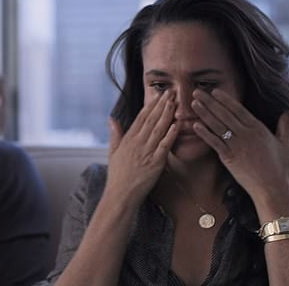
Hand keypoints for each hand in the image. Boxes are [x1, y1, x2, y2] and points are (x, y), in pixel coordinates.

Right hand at [105, 90, 177, 205]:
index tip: (159, 95)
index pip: (141, 117)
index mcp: (128, 140)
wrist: (120, 195)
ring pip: (158, 129)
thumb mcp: (113, 152)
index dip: (151, 105)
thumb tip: (111, 119)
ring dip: (167, 114)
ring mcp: (146, 152)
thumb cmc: (117, 176)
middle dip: (161, 105)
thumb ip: (115, 134)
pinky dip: (171, 134)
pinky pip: (164, 146)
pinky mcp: (155, 163)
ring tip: (175, 102)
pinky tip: (177, 124)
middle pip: (151, 120)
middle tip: (171, 92)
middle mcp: (137, 143)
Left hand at [191, 89, 288, 199]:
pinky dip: (204, 133)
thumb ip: (285, 126)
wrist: (272, 188)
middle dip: (209, 102)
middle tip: (197, 91)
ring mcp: (237, 145)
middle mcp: (246, 134)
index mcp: (258, 129)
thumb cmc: (279, 168)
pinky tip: (195, 125)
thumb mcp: (286, 144)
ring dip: (204, 113)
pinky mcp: (229, 158)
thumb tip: (287, 112)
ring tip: (193, 103)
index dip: (225, 99)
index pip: (238, 109)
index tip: (214, 91)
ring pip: (217, 126)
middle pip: (224, 114)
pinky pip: (215, 142)